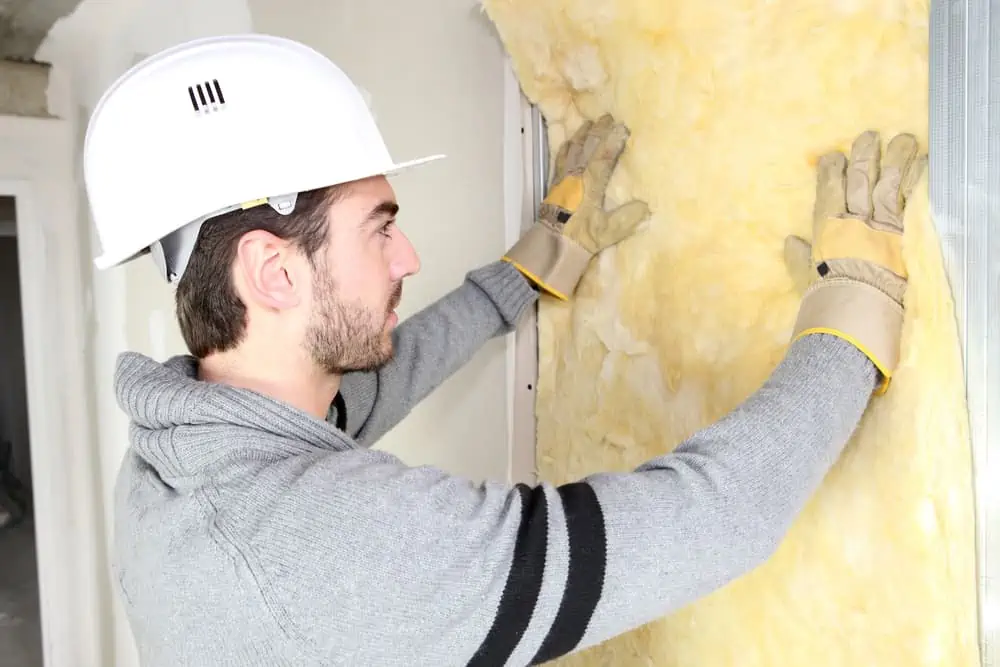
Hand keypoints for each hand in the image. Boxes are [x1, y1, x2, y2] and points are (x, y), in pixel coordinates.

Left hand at [503, 113, 650, 299]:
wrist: (552, 244)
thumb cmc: (581, 237)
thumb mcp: (607, 231)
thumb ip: (626, 218)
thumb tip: (645, 207)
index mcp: (591, 183)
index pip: (604, 156)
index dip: (614, 140)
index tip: (624, 128)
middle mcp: (576, 175)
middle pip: (588, 146)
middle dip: (599, 130)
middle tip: (609, 117)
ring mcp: (563, 177)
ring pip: (573, 148)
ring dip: (582, 134)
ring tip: (590, 123)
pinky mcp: (555, 183)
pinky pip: (560, 158)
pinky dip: (567, 147)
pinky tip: (569, 142)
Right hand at [784, 130, 924, 393]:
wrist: (856, 315)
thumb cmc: (827, 301)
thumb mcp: (807, 279)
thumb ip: (799, 259)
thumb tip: (790, 242)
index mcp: (828, 229)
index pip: (828, 190)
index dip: (830, 170)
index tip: (832, 157)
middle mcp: (856, 220)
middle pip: (860, 179)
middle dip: (863, 155)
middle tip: (867, 137)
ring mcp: (883, 225)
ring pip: (889, 182)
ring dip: (894, 158)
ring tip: (901, 140)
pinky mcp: (906, 235)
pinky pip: (915, 200)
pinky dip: (919, 180)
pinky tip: (925, 163)